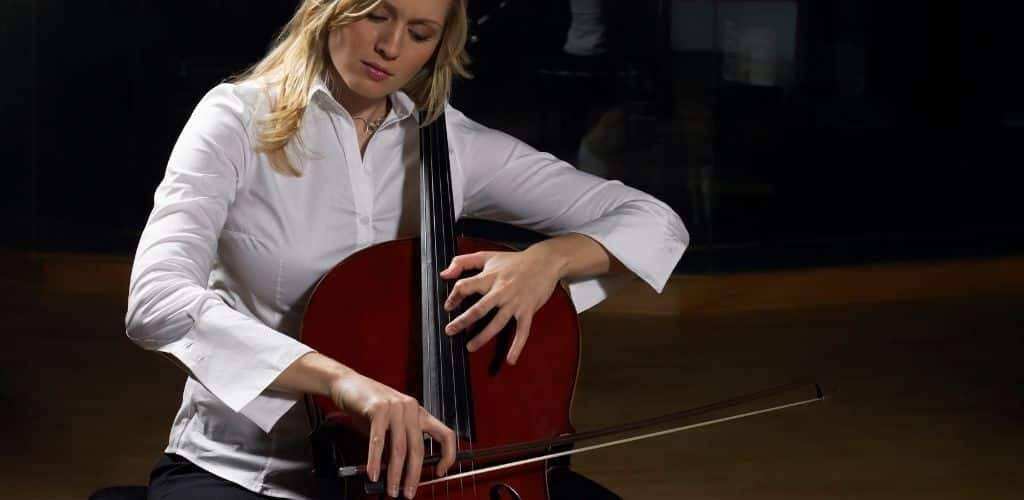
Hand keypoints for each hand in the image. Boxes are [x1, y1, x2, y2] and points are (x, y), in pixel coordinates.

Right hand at [328, 371, 456, 498]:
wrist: (346, 382)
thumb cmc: (367, 404)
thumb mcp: (389, 424)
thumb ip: (396, 443)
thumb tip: (398, 472)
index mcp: (419, 412)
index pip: (446, 434)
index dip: (448, 455)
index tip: (440, 472)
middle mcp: (411, 408)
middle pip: (419, 449)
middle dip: (413, 475)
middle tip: (408, 492)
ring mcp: (396, 407)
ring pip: (399, 448)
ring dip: (394, 473)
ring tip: (390, 488)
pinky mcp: (378, 408)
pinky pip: (378, 441)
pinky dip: (375, 461)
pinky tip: (373, 473)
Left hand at [439, 248, 564, 364]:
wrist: (545, 261)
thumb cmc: (514, 260)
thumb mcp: (487, 256)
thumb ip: (463, 262)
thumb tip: (444, 274)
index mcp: (490, 277)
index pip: (466, 286)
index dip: (454, 296)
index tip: (448, 306)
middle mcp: (501, 291)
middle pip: (479, 308)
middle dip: (463, 321)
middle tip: (450, 330)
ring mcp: (515, 302)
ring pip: (497, 322)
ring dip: (483, 337)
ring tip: (470, 346)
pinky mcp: (528, 310)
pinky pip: (522, 331)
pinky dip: (517, 346)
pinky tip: (511, 359)